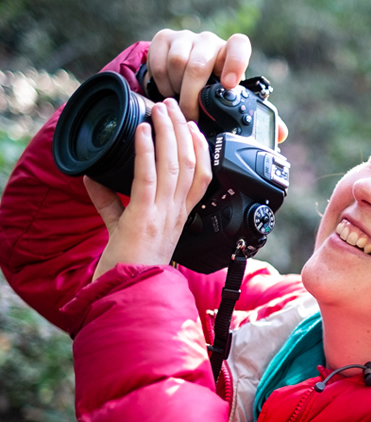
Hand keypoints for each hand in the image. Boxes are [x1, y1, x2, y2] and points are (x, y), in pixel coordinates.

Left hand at [85, 99, 211, 280]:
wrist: (129, 289)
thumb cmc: (130, 263)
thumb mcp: (121, 226)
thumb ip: (109, 201)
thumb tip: (92, 177)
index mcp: (179, 214)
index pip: (201, 177)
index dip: (202, 149)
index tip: (194, 128)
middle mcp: (177, 211)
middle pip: (190, 163)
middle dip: (183, 130)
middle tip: (174, 107)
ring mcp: (164, 212)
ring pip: (176, 164)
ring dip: (168, 133)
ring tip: (161, 110)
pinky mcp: (145, 215)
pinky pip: (149, 176)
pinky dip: (146, 151)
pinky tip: (143, 131)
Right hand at [146, 29, 287, 141]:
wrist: (183, 72)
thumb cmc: (213, 86)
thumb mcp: (232, 97)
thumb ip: (254, 113)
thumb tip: (282, 134)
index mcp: (231, 54)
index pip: (239, 46)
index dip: (235, 63)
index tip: (229, 84)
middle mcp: (209, 43)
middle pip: (199, 64)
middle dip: (193, 95)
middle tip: (192, 116)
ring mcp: (186, 39)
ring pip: (177, 63)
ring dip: (177, 90)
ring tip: (180, 104)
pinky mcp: (163, 40)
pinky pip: (158, 62)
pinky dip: (161, 82)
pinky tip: (167, 92)